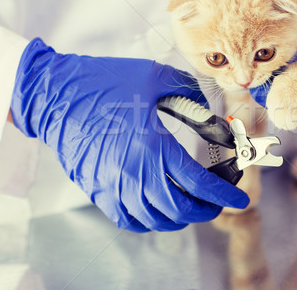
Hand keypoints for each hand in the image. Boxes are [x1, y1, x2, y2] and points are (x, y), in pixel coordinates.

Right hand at [10, 38, 248, 231]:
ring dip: (181, 216)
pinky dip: (150, 220)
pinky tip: (160, 208)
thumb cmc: (104, 82)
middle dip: (206, 208)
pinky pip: (129, 219)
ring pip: (156, 220)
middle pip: (180, 209)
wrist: (54, 95)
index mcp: (152, 147)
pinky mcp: (97, 190)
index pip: (198, 183)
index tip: (241, 197)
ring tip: (192, 203)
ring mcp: (113, 186)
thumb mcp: (155, 77)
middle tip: (218, 199)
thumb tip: (210, 111)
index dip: (225, 194)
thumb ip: (190, 92)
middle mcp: (133, 174)